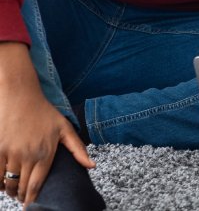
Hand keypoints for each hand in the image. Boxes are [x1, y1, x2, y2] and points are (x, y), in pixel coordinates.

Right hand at [0, 45, 92, 205]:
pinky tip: (2, 184)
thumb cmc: (44, 113)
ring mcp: (10, 153)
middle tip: (24, 200)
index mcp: (45, 153)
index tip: (33, 205)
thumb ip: (78, 149)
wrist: (20, 97)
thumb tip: (91, 166)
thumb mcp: (65, 129)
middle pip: (21, 186)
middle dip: (22, 196)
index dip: (33, 198)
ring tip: (13, 192)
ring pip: (7, 182)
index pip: (37, 184)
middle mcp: (27, 156)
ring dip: (9, 191)